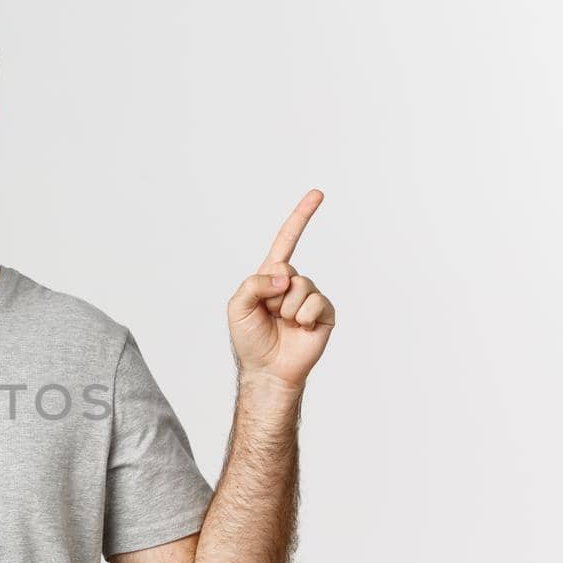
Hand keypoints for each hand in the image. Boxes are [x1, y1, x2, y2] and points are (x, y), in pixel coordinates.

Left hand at [227, 188, 336, 390]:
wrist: (267, 369)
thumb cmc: (250, 339)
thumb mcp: (237, 306)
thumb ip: (253, 283)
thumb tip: (285, 277)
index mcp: (272, 276)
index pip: (287, 241)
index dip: (301, 217)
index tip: (318, 193)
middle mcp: (293, 283)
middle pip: (288, 270)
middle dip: (273, 294)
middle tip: (270, 314)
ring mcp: (311, 298)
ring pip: (302, 287)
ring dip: (287, 309)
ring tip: (284, 324)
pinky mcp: (325, 314)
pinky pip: (317, 304)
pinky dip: (303, 318)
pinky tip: (300, 330)